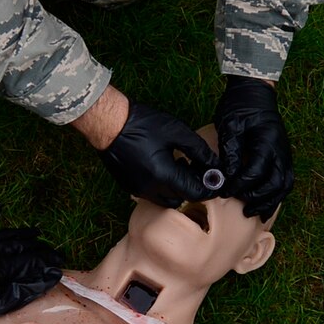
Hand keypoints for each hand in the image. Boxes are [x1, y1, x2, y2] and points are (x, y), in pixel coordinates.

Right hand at [94, 98, 214, 207]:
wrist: (108, 124)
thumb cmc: (143, 124)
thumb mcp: (176, 132)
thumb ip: (199, 150)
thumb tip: (215, 165)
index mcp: (164, 175)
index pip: (195, 193)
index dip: (209, 188)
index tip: (215, 179)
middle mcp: (150, 188)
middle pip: (182, 199)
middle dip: (193, 187)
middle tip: (196, 167)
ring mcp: (138, 189)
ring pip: (167, 200)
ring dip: (178, 189)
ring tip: (179, 165)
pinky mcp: (130, 187)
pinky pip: (153, 195)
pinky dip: (163, 187)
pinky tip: (163, 166)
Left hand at [213, 77, 292, 218]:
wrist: (255, 92)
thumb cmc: (239, 106)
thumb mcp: (229, 124)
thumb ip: (230, 151)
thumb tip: (227, 176)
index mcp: (267, 142)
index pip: (255, 172)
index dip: (240, 185)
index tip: (225, 190)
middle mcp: (281, 150)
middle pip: (275, 184)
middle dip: (257, 198)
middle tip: (240, 205)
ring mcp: (285, 154)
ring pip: (284, 186)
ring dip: (270, 202)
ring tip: (253, 212)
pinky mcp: (284, 157)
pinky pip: (286, 181)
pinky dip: (276, 196)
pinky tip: (264, 205)